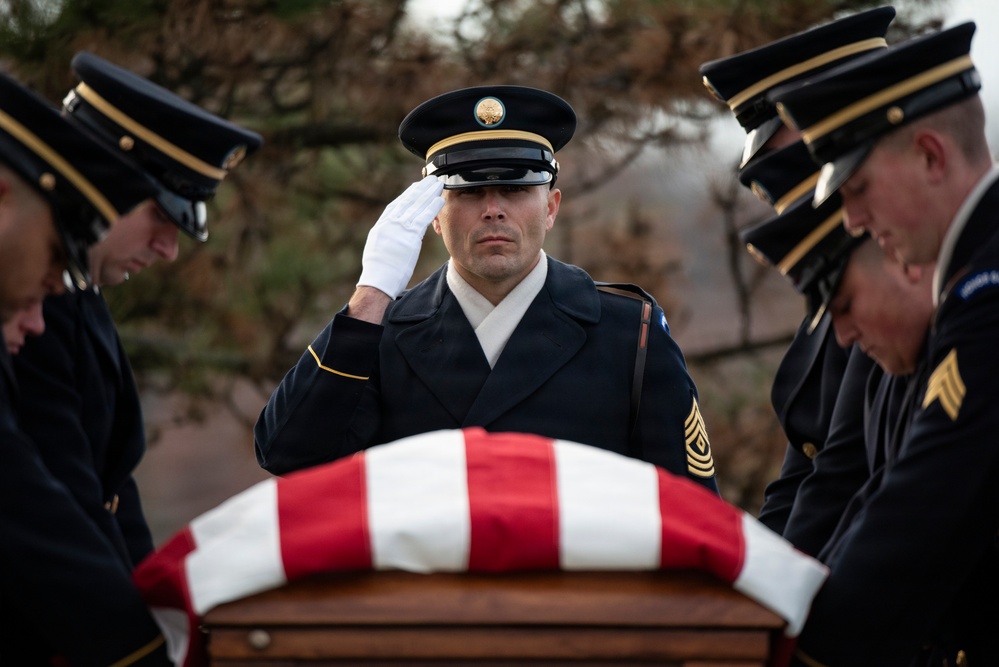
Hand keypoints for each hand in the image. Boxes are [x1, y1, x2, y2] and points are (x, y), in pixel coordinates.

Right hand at [356, 175, 444, 299]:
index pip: (396, 205)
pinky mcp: (409, 236)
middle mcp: (389, 223)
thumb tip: (394, 238)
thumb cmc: (379, 272)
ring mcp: (399, 229)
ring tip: (438, 184)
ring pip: (416, 206)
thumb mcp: (379, 249)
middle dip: (420, 189)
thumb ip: (388, 239)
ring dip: (428, 193)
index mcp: (381, 226)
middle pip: (407, 201)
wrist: (378, 280)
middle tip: (430, 180)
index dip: (407, 195)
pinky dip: (431, 208)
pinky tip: (439, 200)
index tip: (415, 187)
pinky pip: (422, 218)